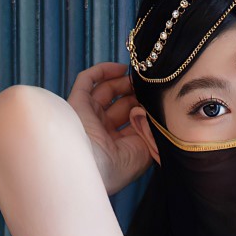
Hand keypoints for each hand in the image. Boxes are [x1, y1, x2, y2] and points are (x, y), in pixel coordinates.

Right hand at [66, 61, 154, 196]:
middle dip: (136, 94)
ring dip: (123, 81)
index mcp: (117, 146)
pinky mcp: (76, 103)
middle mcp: (102, 131)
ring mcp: (88, 116)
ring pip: (105, 90)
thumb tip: (155, 111)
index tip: (159, 100)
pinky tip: (122, 68)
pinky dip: (103, 71)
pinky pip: (87, 80)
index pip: (132, 120)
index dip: (145, 109)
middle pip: (121, 104)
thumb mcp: (145, 151)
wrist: (93, 168)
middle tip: (151, 86)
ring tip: (141, 76)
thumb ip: (152, 130)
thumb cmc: (120, 166)